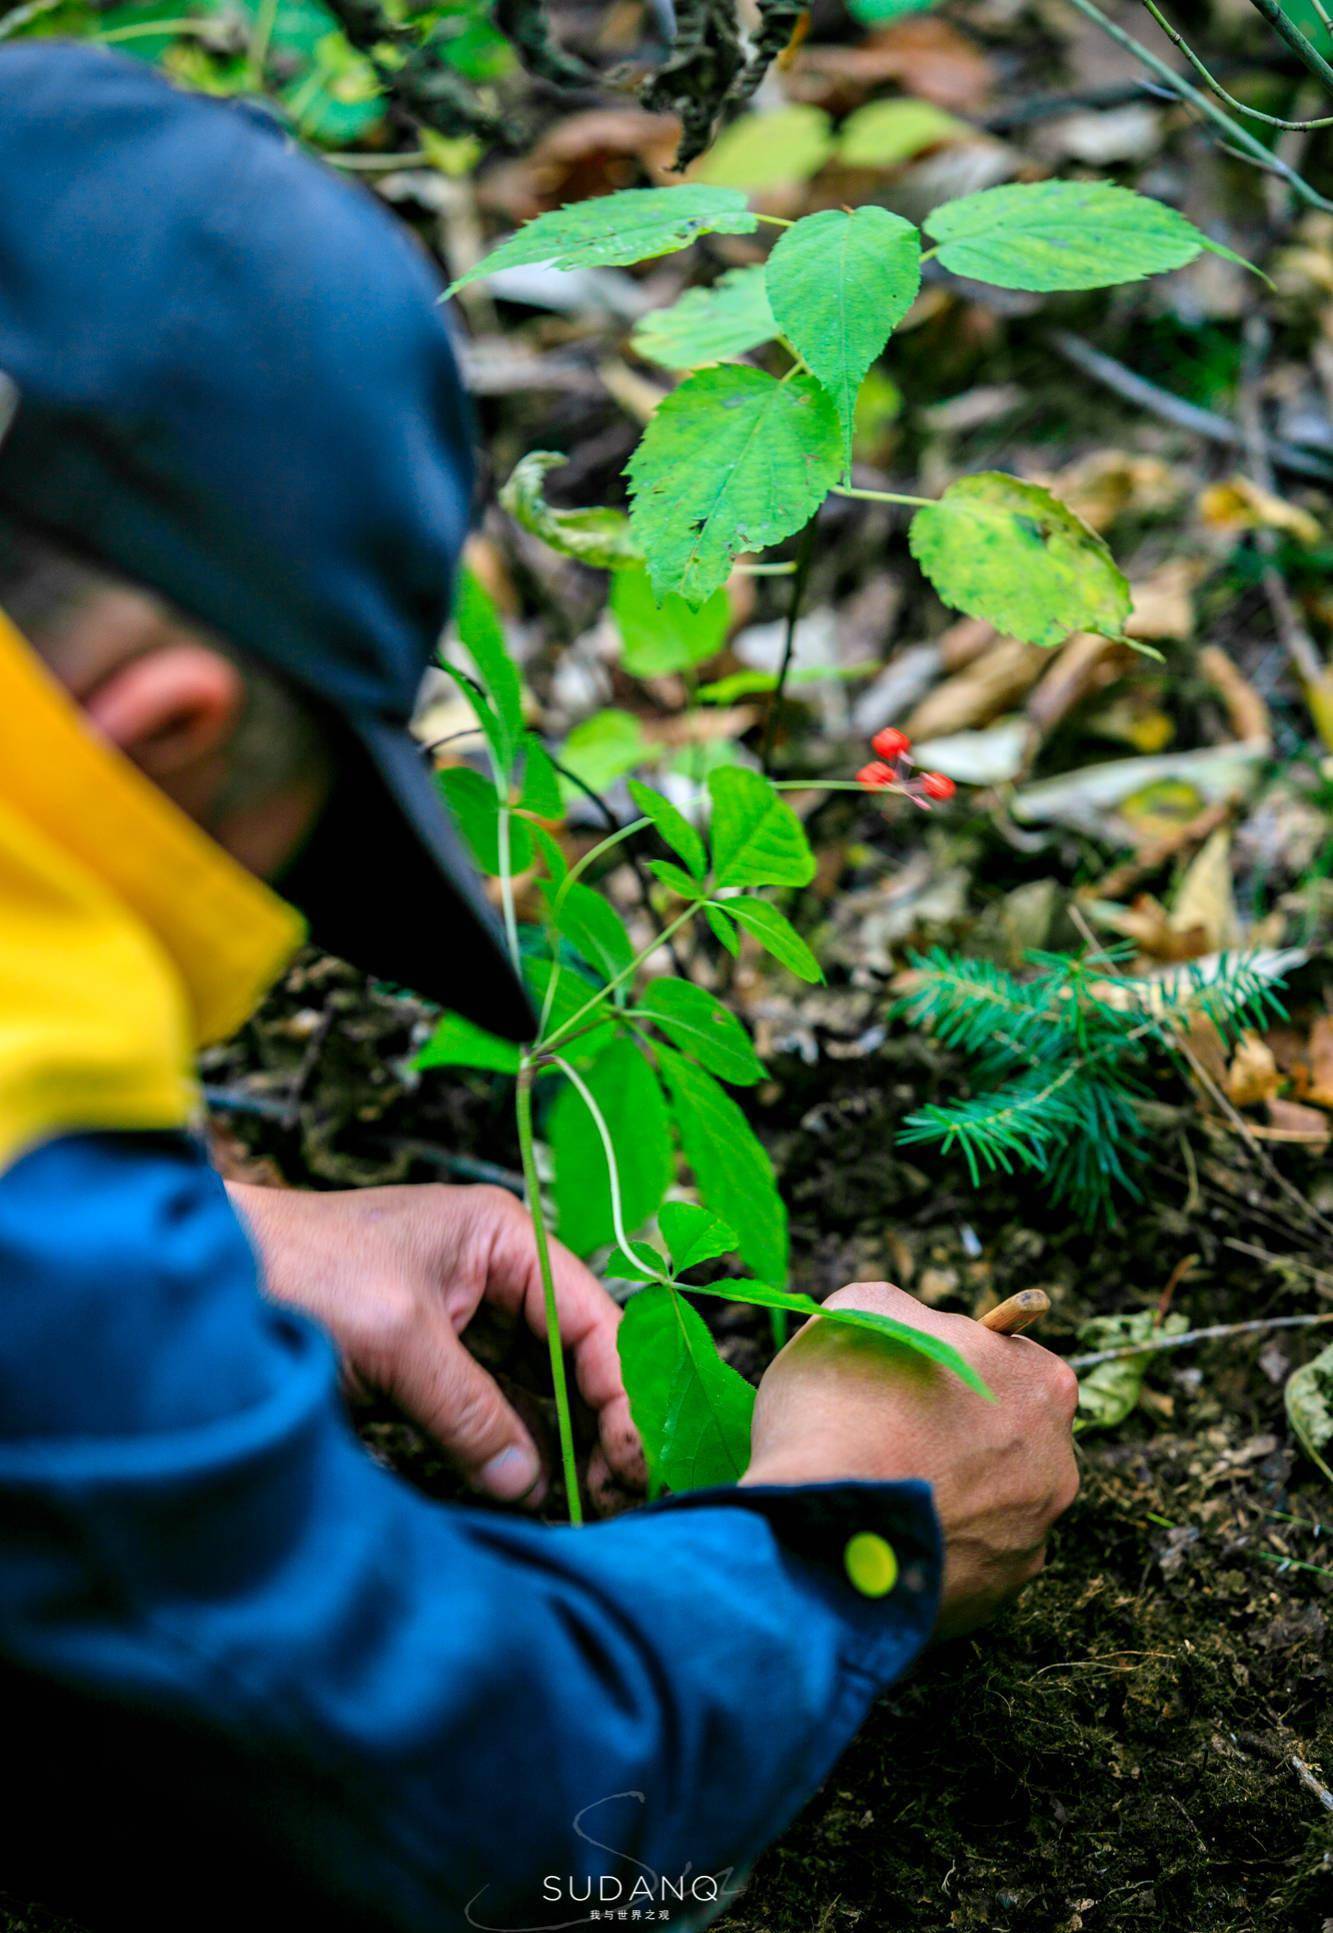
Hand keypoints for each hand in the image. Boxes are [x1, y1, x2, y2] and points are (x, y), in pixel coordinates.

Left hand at [228, 1181, 643, 1508]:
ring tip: (590, 1506)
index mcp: (505, 1238)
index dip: (621, 1390)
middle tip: (617, 1496)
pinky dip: (516, 1452)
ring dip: (565, 1446)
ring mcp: (464, 1323)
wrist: (204, 1275)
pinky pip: (493, 1411)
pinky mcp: (428, 1366)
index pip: (593, 1317)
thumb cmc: (298, 1270)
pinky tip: (534, 1493)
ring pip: (541, 1390)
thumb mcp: (396, 1338)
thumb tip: (528, 1484)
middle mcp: (497, 1275)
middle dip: (602, 1423)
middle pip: (577, 1357)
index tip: (636, 1459)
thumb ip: (469, 1410)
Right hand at [742, 1282, 1079, 1636]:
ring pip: (986, 1505)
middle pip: (1005, 1438)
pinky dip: (928, 1549)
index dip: (950, 1365)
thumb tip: (917, 1331)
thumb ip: (910, 1313)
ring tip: (877, 1493)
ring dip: (942, 1496)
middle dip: (956, 1435)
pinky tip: (881, 1538)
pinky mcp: (995, 1600)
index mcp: (1042, 1385)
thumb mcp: (866, 1309)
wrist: (822, 1520)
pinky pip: (963, 1563)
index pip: (1007, 1362)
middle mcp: (1058, 1467)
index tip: (905, 1380)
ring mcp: (1031, 1541)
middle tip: (887, 1437)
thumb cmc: (846, 1402)